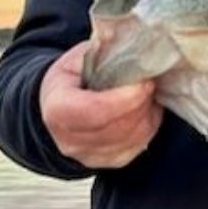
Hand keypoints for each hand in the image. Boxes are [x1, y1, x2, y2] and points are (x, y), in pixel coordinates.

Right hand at [40, 41, 162, 168]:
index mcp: (58, 109)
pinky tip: (144, 107)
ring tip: (145, 92)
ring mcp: (90, 156)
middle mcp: (69, 140)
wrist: (59, 106)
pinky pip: (141, 143)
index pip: (94, 111)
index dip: (124, 98)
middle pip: (119, 126)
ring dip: (147, 112)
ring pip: (134, 136)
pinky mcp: (111, 161)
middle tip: (149, 81)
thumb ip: (104, 54)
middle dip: (141, 102)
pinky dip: (149, 123)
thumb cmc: (73, 77)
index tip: (144, 81)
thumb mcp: (79, 57)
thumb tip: (135, 47)